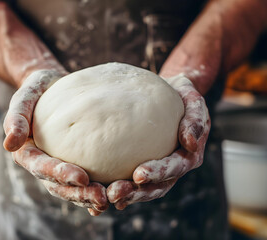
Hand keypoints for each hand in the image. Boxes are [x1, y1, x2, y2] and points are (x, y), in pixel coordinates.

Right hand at [3, 70, 108, 215]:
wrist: (50, 87)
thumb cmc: (36, 91)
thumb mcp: (24, 99)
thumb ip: (16, 118)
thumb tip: (10, 144)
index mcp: (27, 153)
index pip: (42, 167)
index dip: (60, 175)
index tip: (82, 178)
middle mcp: (42, 164)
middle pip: (59, 186)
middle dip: (79, 194)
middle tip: (101, 198)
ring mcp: (58, 166)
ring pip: (72, 189)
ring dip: (89, 197)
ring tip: (109, 200)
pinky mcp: (74, 161)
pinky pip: (84, 181)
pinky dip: (95, 191)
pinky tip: (113, 197)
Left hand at [107, 74, 210, 209]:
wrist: (174, 95)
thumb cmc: (183, 96)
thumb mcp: (194, 101)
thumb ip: (195, 119)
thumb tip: (190, 143)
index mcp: (189, 155)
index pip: (174, 168)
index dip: (158, 173)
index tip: (139, 175)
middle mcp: (175, 167)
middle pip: (158, 186)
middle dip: (137, 192)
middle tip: (115, 193)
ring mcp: (161, 169)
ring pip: (145, 189)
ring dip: (127, 195)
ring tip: (107, 196)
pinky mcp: (147, 165)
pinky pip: (134, 181)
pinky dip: (121, 189)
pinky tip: (103, 194)